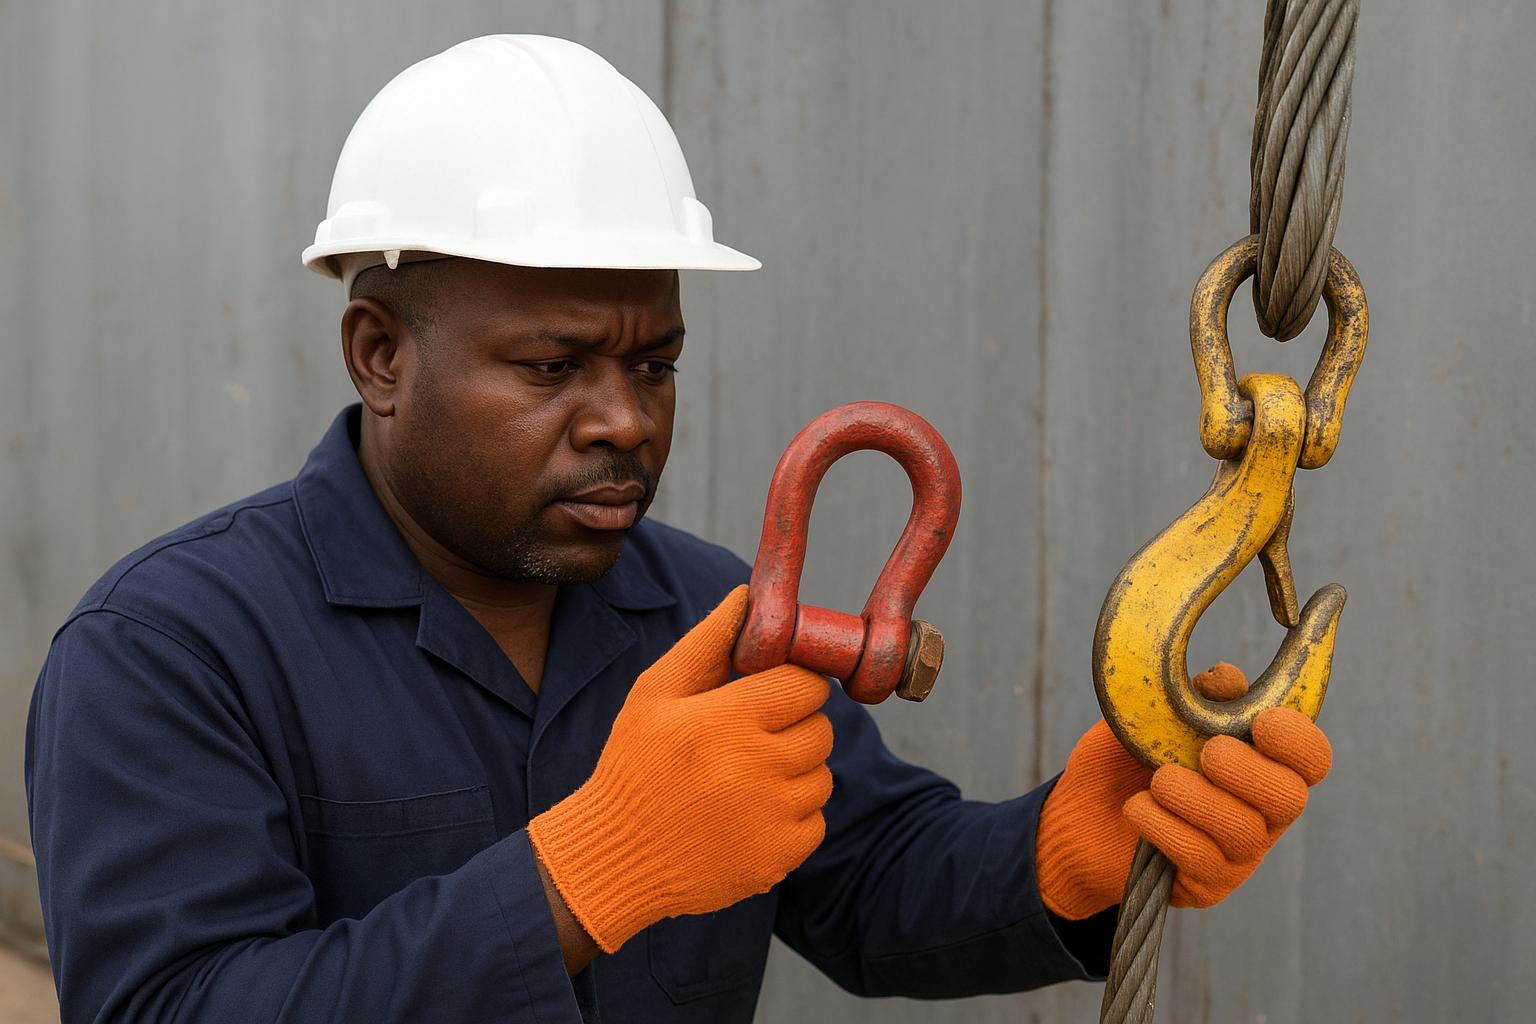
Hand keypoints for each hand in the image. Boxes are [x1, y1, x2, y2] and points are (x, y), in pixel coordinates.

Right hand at [528, 585, 833, 952]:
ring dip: (794, 773)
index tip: (769, 695)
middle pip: (821, 729)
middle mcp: (758, 767)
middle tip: (750, 738)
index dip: (792, 685)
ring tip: (743, 779)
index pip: (808, 684)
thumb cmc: (633, 765)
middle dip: (793, 726)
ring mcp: (772, 817)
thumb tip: (747, 597)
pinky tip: (746, 816)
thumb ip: (708, 642)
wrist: (614, 857)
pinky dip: (790, 818)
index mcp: (729, 719)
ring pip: (821, 776)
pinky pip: (814, 822)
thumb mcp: (654, 694)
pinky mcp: (778, 859)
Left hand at [1035, 663, 1331, 919]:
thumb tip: (1229, 680)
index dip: (1298, 740)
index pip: (1311, 758)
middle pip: (1290, 798)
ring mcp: (1237, 854)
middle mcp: (1261, 812)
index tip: (1262, 722)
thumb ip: (1191, 696)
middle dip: (1246, 771)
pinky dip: (1163, 826)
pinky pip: (1200, 859)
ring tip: (1157, 782)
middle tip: (1206, 754)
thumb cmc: (1122, 762)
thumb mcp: (1148, 717)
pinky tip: (1137, 808)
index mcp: (1258, 762)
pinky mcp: (1206, 885)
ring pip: (1242, 831)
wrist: (1076, 817)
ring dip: (1193, 797)